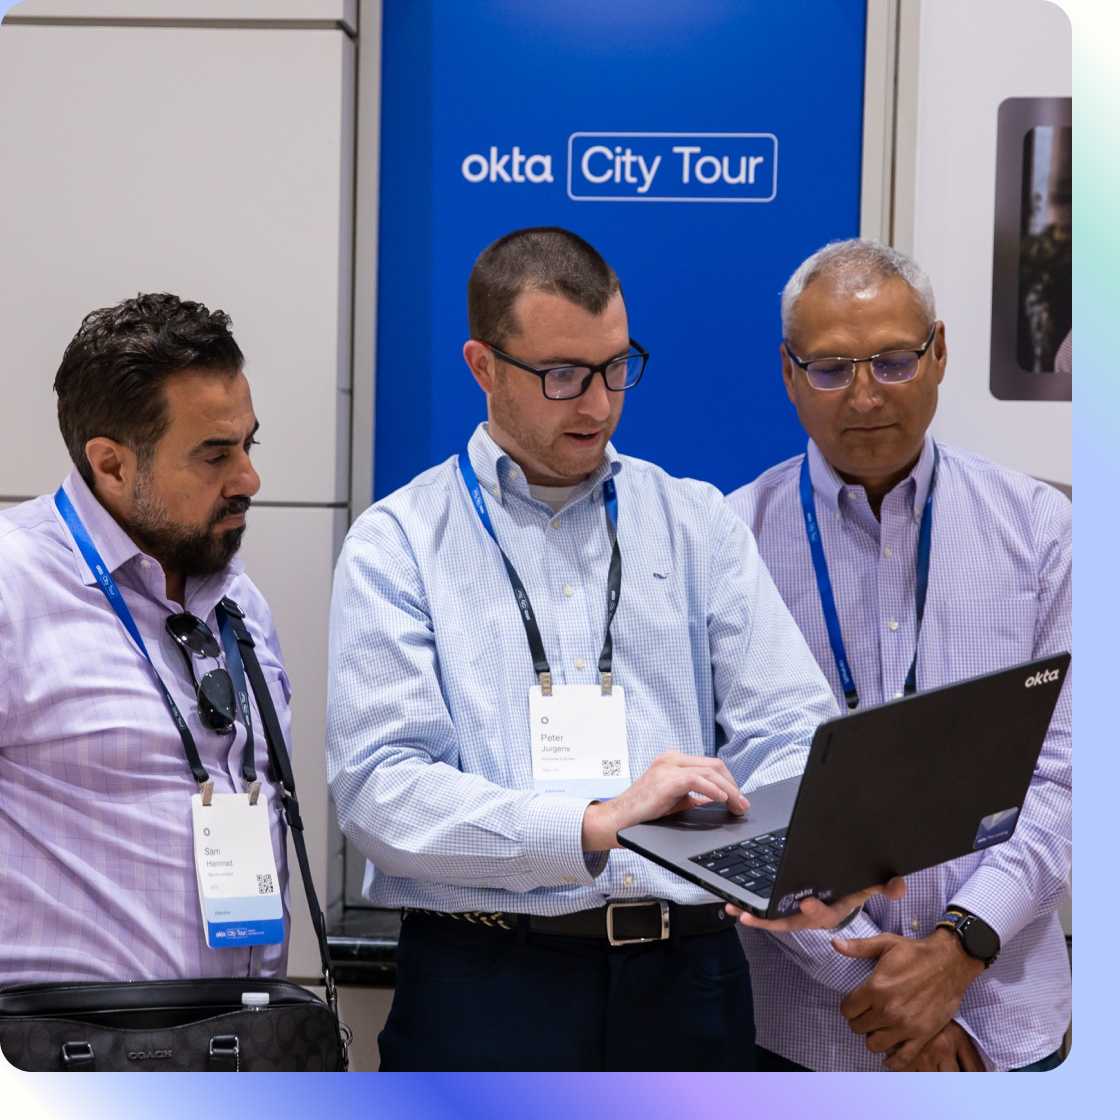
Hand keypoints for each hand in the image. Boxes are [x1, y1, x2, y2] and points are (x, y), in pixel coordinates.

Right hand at [580, 750, 747, 850]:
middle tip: (743, 805)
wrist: (615, 820)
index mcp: (672, 762)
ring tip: (738, 806)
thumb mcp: (673, 801)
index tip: (739, 800)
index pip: (710, 765)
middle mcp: (671, 759)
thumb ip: (693, 796)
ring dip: (729, 790)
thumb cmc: (641, 813)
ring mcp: (667, 767)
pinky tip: (722, 800)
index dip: (729, 782)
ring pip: (710, 771)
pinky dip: (714, 790)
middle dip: (733, 786)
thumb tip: (717, 799)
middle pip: (714, 765)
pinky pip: (697, 780)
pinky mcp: (666, 779)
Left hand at [724, 877, 906, 932]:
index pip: (824, 913)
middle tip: (750, 916)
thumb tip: (899, 887)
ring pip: (774, 920)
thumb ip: (886, 884)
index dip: (815, 910)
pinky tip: (730, 905)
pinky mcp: (783, 910)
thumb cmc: (854, 887)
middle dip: (771, 920)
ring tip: (733, 911)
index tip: (804, 902)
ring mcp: (796, 915)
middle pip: (791, 922)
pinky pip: (766, 913)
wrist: (843, 893)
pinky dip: (749, 910)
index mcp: (832, 911)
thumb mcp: (870, 884)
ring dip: (753, 917)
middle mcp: (812, 917)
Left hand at [836, 928, 984, 1067]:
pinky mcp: (922, 1035)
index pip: (847, 1009)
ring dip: (873, 1037)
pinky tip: (889, 1052)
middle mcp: (888, 1010)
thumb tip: (834, 943)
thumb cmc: (915, 952)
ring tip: (878, 1027)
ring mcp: (906, 1026)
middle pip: (858, 1028)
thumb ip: (858, 947)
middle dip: (859, 1020)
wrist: (949, 962)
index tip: (855, 1003)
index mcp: (876, 988)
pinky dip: (893, 1060)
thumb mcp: (885, 943)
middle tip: (867, 1014)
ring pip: (874, 1045)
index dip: (848, 1006)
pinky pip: (902, 1059)